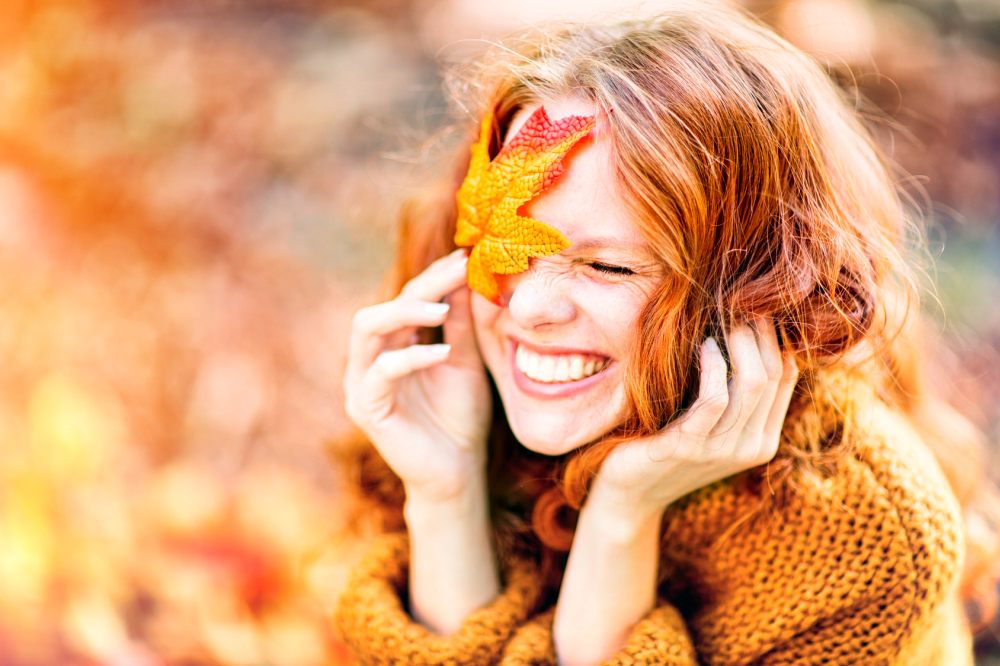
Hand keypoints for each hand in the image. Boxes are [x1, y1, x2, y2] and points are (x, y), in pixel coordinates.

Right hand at [342, 249, 491, 501]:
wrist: (458, 473)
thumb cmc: (460, 418)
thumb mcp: (465, 361)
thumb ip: (460, 323)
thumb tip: (466, 273)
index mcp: (392, 346)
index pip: (405, 299)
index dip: (434, 276)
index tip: (466, 257)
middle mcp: (370, 360)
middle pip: (383, 306)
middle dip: (419, 285)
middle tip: (457, 271)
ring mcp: (362, 384)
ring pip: (366, 329)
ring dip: (404, 312)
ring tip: (442, 307)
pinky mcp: (366, 409)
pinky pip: (380, 373)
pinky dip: (409, 357)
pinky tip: (440, 353)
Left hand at [588, 317, 798, 514]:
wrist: (627, 493)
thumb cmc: (663, 442)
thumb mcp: (707, 419)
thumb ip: (730, 389)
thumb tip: (743, 328)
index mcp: (763, 439)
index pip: (786, 374)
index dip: (774, 333)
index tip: (752, 303)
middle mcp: (752, 447)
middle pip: (774, 373)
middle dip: (759, 330)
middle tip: (737, 300)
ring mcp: (722, 450)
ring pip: (753, 382)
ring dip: (739, 340)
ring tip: (723, 315)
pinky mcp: (689, 446)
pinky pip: (715, 398)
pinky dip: (713, 365)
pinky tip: (704, 345)